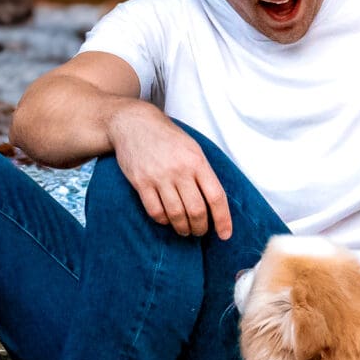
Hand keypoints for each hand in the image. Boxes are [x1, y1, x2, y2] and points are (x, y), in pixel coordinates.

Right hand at [107, 102, 232, 237]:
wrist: (134, 124)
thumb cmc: (168, 138)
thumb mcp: (193, 148)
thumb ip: (204, 172)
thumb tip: (215, 202)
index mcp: (197, 161)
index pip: (216, 197)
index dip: (223, 219)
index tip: (225, 235)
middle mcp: (180, 170)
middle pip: (197, 210)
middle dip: (201, 228)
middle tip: (200, 231)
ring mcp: (159, 177)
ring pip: (176, 215)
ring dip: (183, 228)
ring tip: (185, 230)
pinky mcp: (141, 182)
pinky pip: (155, 211)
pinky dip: (163, 221)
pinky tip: (167, 220)